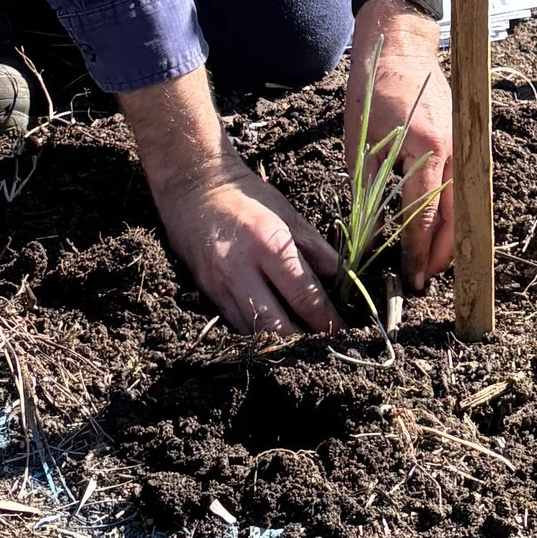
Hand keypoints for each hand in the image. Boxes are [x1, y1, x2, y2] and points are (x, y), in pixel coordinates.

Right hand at [123, 72, 340, 337]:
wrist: (193, 189)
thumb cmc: (245, 197)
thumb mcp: (288, 213)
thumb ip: (316, 247)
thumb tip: (342, 278)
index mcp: (268, 245)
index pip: (304, 296)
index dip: (327, 320)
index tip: (343, 332)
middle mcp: (242, 270)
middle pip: (278, 326)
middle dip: (305, 342)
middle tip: (327, 348)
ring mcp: (221, 286)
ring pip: (255, 332)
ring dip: (282, 343)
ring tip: (306, 346)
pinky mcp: (209, 295)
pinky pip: (238, 325)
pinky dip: (260, 334)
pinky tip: (277, 335)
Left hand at [345, 0, 454, 292]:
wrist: (401, 44)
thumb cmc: (374, 88)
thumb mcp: (360, 139)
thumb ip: (368, 185)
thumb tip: (370, 229)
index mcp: (425, 150)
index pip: (424, 216)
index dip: (418, 251)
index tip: (412, 277)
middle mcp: (453, 151)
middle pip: (455, 217)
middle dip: (441, 254)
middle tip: (425, 279)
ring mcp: (463, 144)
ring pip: (464, 204)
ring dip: (452, 235)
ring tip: (433, 261)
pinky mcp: (464, 139)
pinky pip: (463, 185)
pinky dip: (454, 210)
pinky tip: (441, 225)